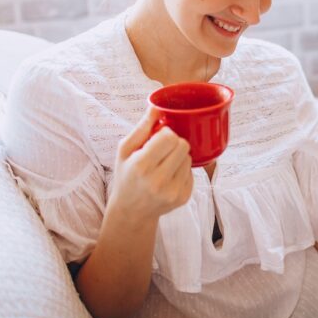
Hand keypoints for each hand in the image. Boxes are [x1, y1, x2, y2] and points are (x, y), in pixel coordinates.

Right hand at [109, 106, 193, 223]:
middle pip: (183, 145)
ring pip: (189, 158)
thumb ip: (142, 127)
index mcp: (141, 166)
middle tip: (162, 150)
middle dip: (175, 143)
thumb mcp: (125, 150)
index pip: (169, 137)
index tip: (158, 138)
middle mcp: (158, 181)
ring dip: (179, 157)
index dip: (165, 133)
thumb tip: (156, 106)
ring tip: (164, 164)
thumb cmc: (126, 175)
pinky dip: (182, 170)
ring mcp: (172, 192)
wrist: (131, 211)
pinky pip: (192, 173)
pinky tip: (169, 176)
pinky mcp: (183, 198)